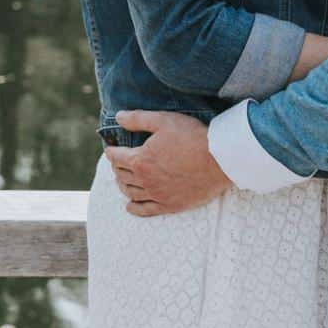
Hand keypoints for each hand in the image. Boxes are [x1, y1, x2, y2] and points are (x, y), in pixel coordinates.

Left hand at [104, 109, 231, 217]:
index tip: (110, 149)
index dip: (111, 152)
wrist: (217, 160)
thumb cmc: (191, 137)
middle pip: (122, 176)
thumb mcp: (163, 120)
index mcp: (140, 160)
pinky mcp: (170, 205)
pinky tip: (130, 206)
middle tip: (117, 163)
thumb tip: (118, 117)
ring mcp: (157, 195)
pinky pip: (146, 210)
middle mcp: (145, 180)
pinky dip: (134, 208)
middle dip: (116, 168)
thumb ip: (138, 119)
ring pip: (131, 193)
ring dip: (123, 186)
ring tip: (121, 181)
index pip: (117, 157)